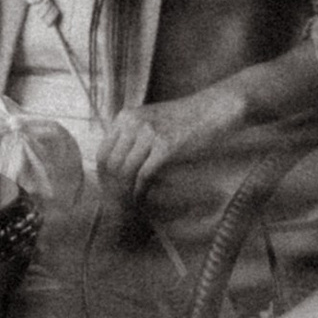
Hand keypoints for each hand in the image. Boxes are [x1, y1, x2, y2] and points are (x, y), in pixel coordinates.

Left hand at [94, 79, 246, 202]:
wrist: (213, 109)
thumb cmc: (185, 119)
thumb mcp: (151, 120)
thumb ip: (132, 137)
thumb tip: (118, 168)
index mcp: (126, 117)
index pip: (103, 153)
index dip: (105, 178)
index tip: (111, 194)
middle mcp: (133, 123)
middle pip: (112, 164)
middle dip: (114, 189)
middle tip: (119, 207)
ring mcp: (148, 133)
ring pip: (126, 172)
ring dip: (126, 193)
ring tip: (129, 208)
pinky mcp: (165, 145)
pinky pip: (144, 175)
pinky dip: (141, 191)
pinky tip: (142, 201)